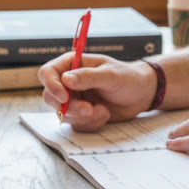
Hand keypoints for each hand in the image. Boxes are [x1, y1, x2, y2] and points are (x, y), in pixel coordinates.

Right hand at [39, 52, 156, 131]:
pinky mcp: (80, 115)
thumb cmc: (128, 77)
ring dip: (83, 117)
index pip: (47, 73)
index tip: (64, 97)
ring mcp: (73, 99)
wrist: (141, 94)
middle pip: (50, 97)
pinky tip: (104, 114)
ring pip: (62, 114)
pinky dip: (90, 123)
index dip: (51, 86)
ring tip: (103, 110)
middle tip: (89, 110)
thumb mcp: (110, 75)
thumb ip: (88, 77)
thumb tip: (66, 79)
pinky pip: (76, 124)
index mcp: (72, 64)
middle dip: (70, 107)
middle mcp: (68, 82)